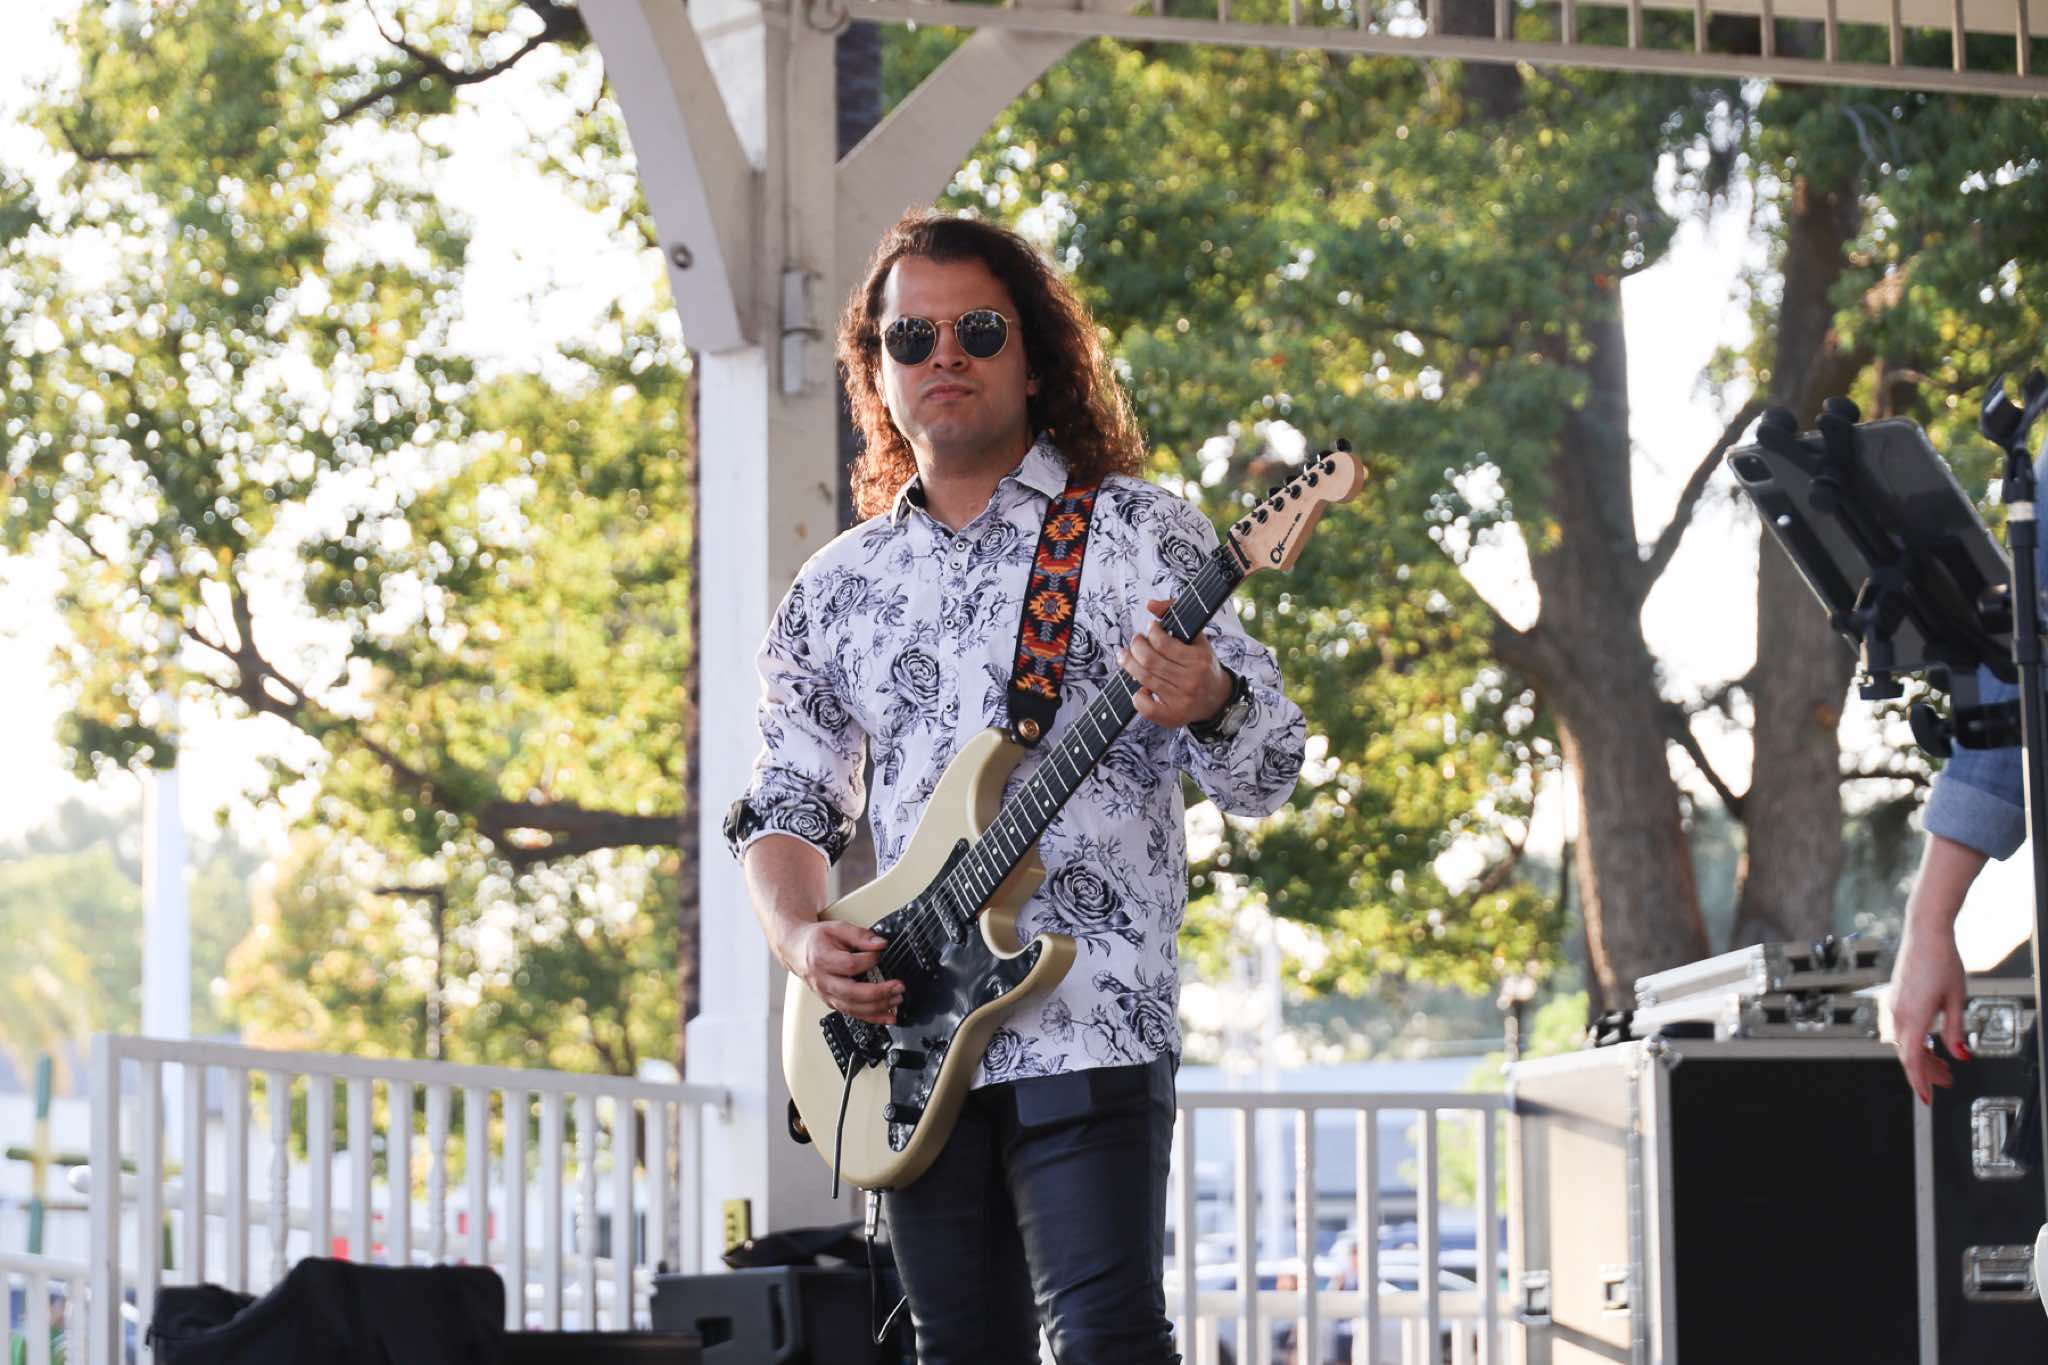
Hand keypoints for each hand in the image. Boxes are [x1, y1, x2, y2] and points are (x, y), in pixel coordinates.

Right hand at [779, 918, 901, 1025]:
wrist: (796, 949)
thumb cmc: (815, 939)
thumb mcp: (836, 928)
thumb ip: (859, 935)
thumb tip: (880, 944)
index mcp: (822, 959)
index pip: (849, 965)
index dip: (869, 960)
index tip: (881, 953)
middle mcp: (823, 981)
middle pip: (852, 993)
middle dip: (878, 992)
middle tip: (898, 987)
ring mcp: (826, 994)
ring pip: (853, 1008)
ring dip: (877, 1007)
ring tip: (896, 1001)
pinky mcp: (832, 1002)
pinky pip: (852, 1014)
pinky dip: (871, 1017)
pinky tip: (887, 1016)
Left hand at [1119, 598, 1231, 729]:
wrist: (1217, 699)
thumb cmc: (1203, 664)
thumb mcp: (1197, 638)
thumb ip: (1175, 614)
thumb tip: (1149, 604)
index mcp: (1199, 659)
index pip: (1163, 643)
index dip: (1151, 632)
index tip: (1150, 629)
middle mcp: (1191, 681)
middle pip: (1149, 661)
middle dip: (1135, 647)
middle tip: (1134, 642)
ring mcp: (1181, 701)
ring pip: (1144, 679)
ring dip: (1129, 665)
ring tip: (1126, 657)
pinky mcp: (1173, 717)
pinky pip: (1146, 707)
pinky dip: (1137, 696)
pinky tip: (1140, 687)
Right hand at [1889, 926, 1969, 1104]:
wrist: (1925, 933)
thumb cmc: (1942, 960)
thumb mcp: (1958, 998)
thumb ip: (1955, 1030)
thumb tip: (1959, 1055)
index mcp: (1913, 1015)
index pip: (1912, 1059)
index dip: (1920, 1082)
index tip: (1927, 1099)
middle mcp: (1898, 1012)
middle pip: (1908, 1054)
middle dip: (1927, 1072)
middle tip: (1947, 1081)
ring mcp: (1894, 1005)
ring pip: (1904, 1042)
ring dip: (1922, 1056)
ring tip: (1944, 1063)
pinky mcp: (1896, 998)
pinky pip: (1902, 1029)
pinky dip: (1916, 1041)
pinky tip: (1930, 1042)